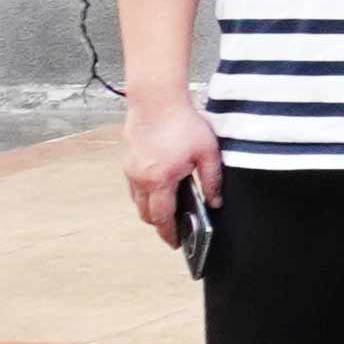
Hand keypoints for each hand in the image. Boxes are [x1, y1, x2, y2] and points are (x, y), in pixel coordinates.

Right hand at [119, 93, 222, 243]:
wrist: (156, 100)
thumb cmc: (183, 123)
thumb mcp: (207, 152)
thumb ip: (212, 180)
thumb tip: (215, 202)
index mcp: (159, 181)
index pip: (162, 218)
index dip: (169, 233)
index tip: (176, 244)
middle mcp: (140, 179)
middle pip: (146, 214)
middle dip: (160, 224)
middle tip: (176, 227)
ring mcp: (131, 170)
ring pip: (138, 201)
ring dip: (151, 209)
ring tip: (170, 208)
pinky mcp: (128, 161)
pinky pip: (134, 187)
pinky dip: (145, 194)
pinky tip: (161, 187)